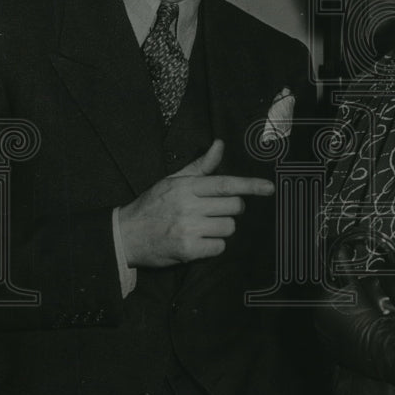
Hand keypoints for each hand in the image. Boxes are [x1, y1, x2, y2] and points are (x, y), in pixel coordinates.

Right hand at [118, 139, 273, 267]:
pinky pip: (219, 246)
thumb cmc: (152, 205)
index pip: (225, 183)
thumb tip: (219, 145)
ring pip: (228, 227)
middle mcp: (188, 205)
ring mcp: (188, 228)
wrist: (125, 235)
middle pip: (233, 207)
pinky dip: (213, 245)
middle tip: (215, 212)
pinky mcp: (187, 249)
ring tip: (202, 227)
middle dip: (231, 210)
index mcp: (186, 186)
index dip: (250, 185)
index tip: (269, 188)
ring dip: (221, 229)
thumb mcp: (173, 181)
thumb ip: (200, 166)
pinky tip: (199, 241)